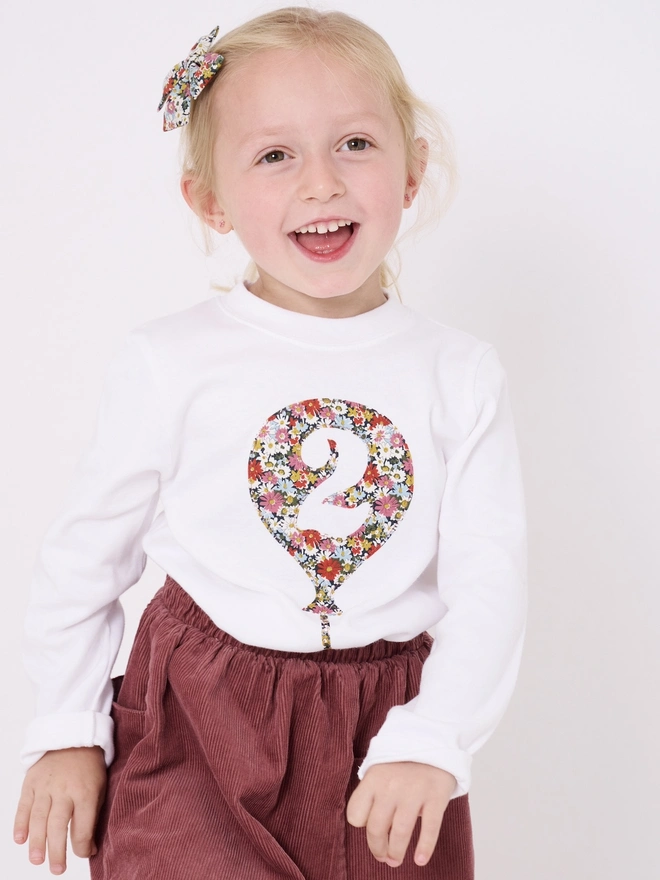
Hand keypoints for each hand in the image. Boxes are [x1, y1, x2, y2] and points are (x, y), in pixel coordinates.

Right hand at [13, 746, 106, 874]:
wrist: (73, 737)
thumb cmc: (89, 767)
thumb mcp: (100, 788)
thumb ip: (93, 817)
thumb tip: (88, 848)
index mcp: (86, 792)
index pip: (83, 826)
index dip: (82, 846)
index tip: (83, 854)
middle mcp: (65, 790)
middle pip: (58, 825)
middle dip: (57, 850)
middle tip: (57, 869)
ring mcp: (46, 786)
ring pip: (39, 818)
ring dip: (37, 841)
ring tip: (37, 860)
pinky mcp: (32, 782)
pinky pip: (24, 805)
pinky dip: (20, 823)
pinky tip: (20, 839)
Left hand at [346, 761, 455, 867]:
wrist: (433, 741)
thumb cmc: (403, 763)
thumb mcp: (380, 770)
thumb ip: (372, 794)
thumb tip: (370, 827)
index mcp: (373, 779)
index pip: (355, 814)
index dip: (361, 825)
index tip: (369, 828)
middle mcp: (390, 786)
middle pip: (376, 828)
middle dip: (377, 848)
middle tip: (383, 856)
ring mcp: (413, 791)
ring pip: (400, 832)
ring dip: (396, 852)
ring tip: (395, 860)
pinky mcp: (435, 796)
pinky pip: (429, 828)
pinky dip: (425, 848)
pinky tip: (420, 860)